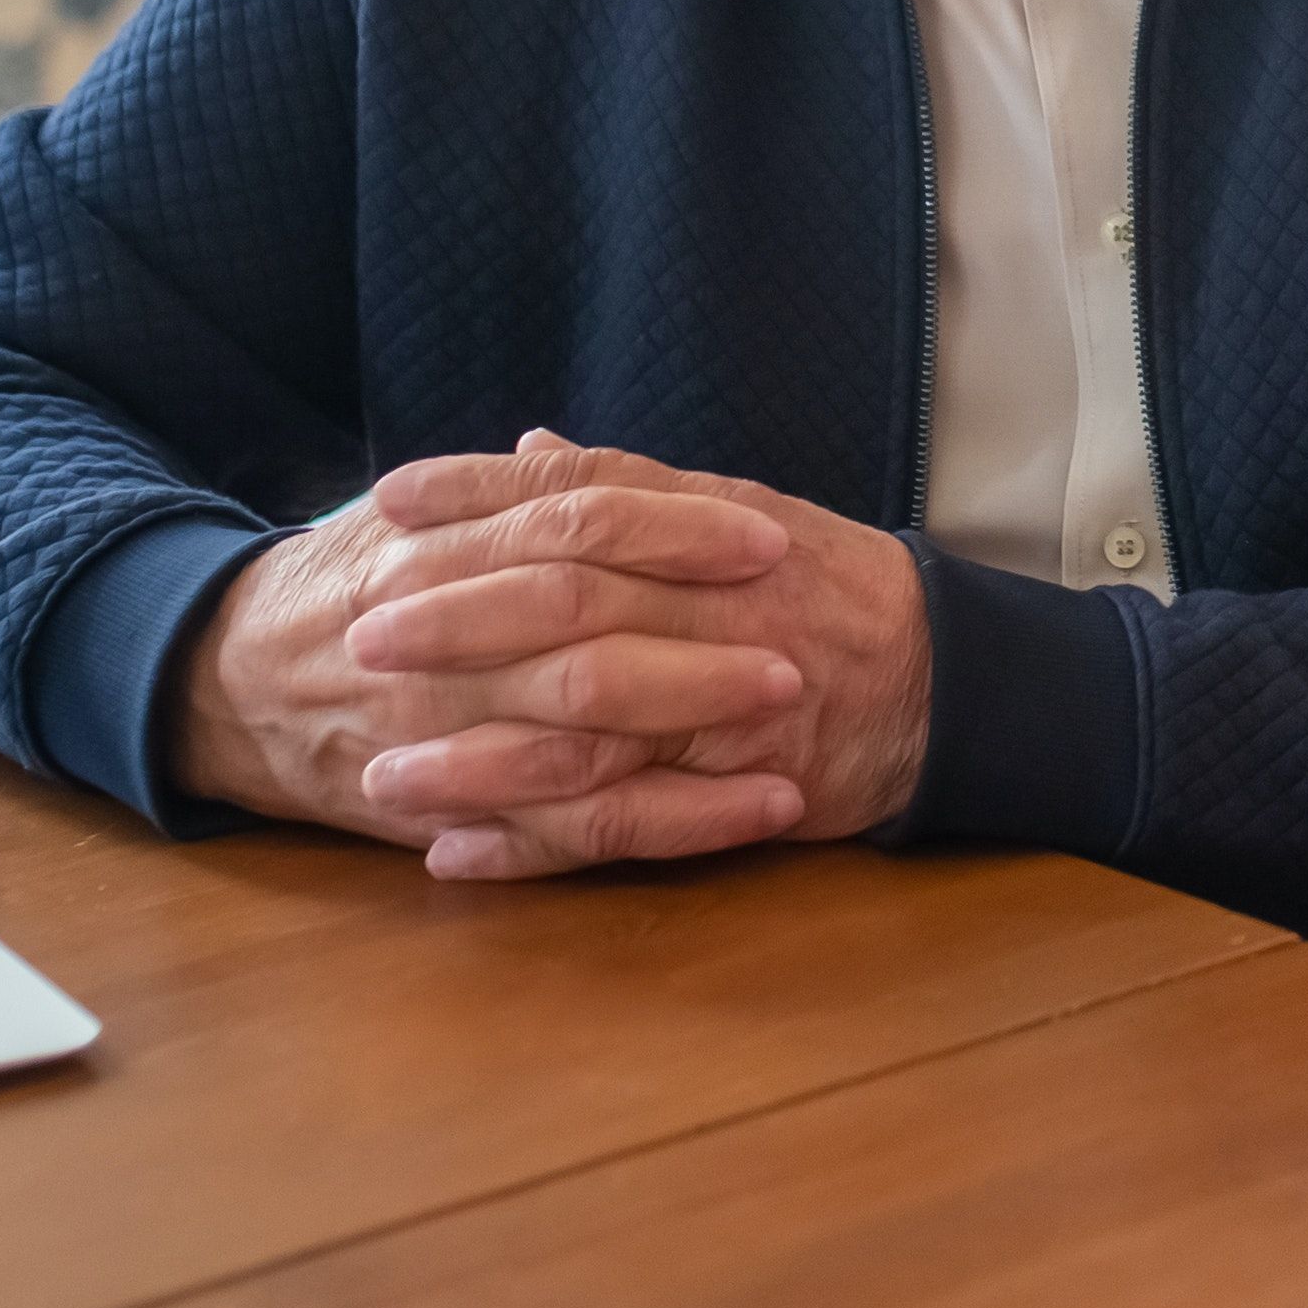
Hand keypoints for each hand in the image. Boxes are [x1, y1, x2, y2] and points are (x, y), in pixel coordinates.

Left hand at [346, 434, 932, 877]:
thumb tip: (525, 449)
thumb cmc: (832, 589)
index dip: (479, 496)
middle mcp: (713, 608)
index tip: (388, 500)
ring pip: (586, 731)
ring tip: (382, 778)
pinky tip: (456, 858)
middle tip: (362, 636)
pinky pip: (623, 825)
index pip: (580, 498)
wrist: (944, 681)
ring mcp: (726, 702)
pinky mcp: (736, 788)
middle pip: (570, 605)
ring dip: (476, 759)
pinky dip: (536, 849)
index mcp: (707, 532)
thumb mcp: (740, 511)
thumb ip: (630, 488)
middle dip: (460, 623)